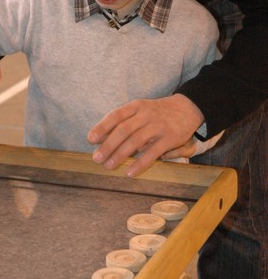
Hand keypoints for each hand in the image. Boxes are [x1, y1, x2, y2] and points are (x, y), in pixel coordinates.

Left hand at [88, 94, 204, 176]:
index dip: (102, 127)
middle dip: (108, 145)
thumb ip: (124, 121)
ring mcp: (158, 126)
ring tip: (108, 166)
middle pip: (124, 130)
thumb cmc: (156, 112)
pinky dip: (140, 163)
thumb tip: (102, 138)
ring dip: (120, 155)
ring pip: (136, 141)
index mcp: (136, 106)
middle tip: (96, 158)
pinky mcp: (169, 138)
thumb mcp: (140, 109)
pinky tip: (130, 172)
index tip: (91, 139)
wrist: (187, 108)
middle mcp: (146, 114)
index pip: (116, 115)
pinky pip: (153, 152)